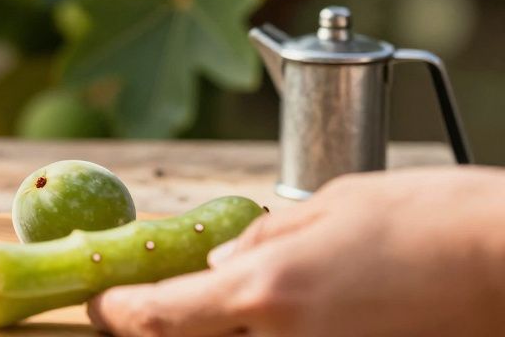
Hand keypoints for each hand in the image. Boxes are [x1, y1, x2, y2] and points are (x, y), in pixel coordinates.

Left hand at [87, 167, 504, 336]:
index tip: (100, 305)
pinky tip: (278, 312)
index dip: (119, 313)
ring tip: (213, 302)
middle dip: (165, 327)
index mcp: (267, 291)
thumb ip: (265, 239)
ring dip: (223, 329)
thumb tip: (221, 266)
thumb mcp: (331, 205)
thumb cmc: (428, 217)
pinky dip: (270, 333)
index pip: (161, 317)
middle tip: (147, 305)